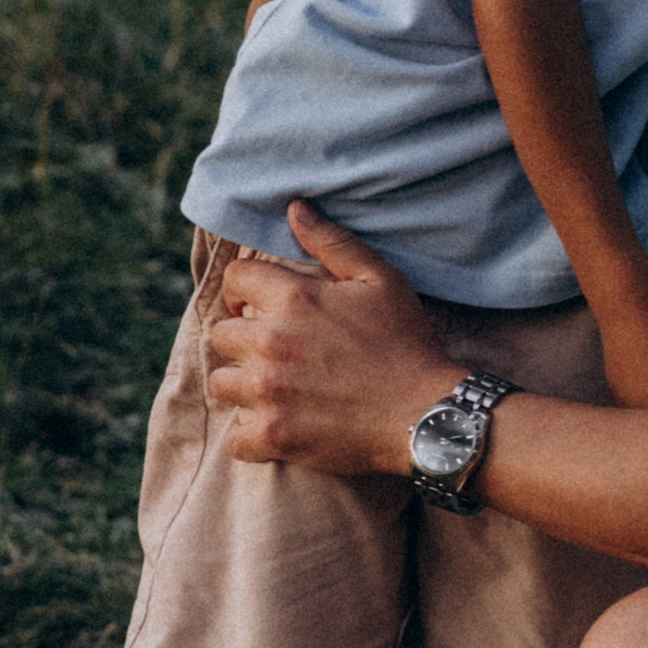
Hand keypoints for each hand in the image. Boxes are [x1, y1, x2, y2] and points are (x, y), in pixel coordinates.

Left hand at [207, 201, 453, 468]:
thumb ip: (332, 242)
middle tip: (272, 351)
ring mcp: (269, 392)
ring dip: (242, 385)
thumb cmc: (406, 342)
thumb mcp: (379, 279)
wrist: (426, 412)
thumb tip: (294, 209)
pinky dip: (250, 435)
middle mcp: (271, 341)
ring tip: (273, 388)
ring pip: (222, 383)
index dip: (242, 291)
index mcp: (294, 297)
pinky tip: (276, 426)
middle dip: (243, 339)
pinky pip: (236, 438)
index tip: (256, 306)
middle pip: (221, 335)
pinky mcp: (275, 436)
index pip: (234, 280)